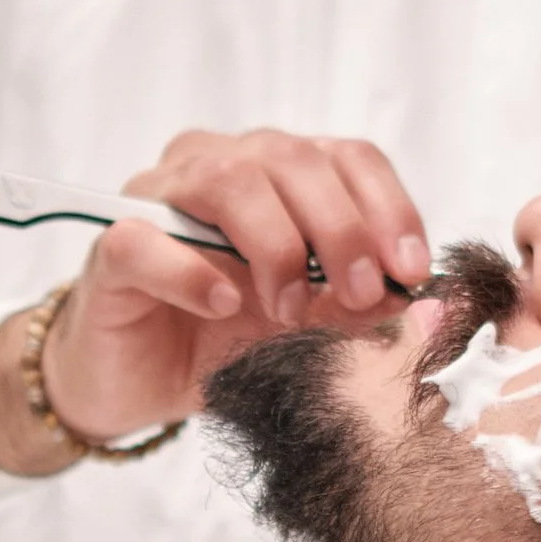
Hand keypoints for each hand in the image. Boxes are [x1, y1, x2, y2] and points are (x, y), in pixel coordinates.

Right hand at [0, 125, 431, 470]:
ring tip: (291, 309)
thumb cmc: (224, 341)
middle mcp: (217, 165)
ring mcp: (158, 199)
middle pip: (292, 159)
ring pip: (227, 180)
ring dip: (276, 245)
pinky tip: (224, 305)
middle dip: (341, 227)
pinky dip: (194, 272)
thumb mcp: (310, 327)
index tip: (412, 269)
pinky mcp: (112, 248)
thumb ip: (361, 309)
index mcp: (276, 172)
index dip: (387, 206)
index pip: (346, 156)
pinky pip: (149, 241)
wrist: (137, 385)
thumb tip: (428, 307)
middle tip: (363, 293)